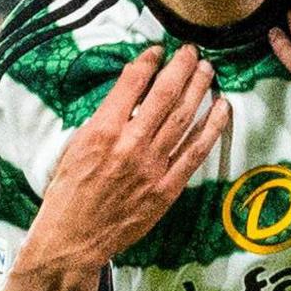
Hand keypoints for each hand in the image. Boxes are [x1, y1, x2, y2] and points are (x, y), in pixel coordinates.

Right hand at [22, 45, 226, 278]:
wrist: (73, 239)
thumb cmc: (68, 195)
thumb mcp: (73, 147)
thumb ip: (101, 121)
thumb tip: (127, 97)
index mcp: (102, 131)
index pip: (131, 83)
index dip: (148, 61)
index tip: (157, 51)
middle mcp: (129, 145)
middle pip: (164, 94)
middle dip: (181, 67)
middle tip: (191, 52)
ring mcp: (151, 168)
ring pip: (184, 118)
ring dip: (199, 89)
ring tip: (207, 70)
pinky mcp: (166, 189)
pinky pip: (195, 153)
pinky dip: (212, 128)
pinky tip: (222, 109)